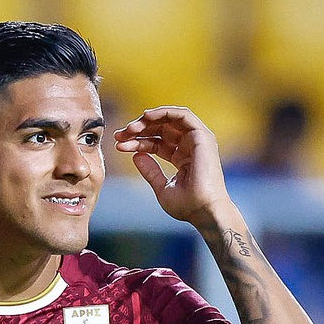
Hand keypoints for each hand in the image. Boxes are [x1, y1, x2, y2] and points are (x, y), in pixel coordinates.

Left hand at [113, 106, 232, 225]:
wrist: (204, 211)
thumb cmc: (187, 206)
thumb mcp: (161, 187)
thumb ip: (150, 171)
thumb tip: (135, 155)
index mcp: (182, 158)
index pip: (156, 144)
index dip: (137, 142)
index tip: (118, 145)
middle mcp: (190, 147)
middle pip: (161, 129)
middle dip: (138, 129)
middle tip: (120, 134)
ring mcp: (197, 140)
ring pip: (170, 119)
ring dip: (149, 120)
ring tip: (130, 128)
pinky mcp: (202, 136)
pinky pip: (183, 115)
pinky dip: (164, 112)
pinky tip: (146, 116)